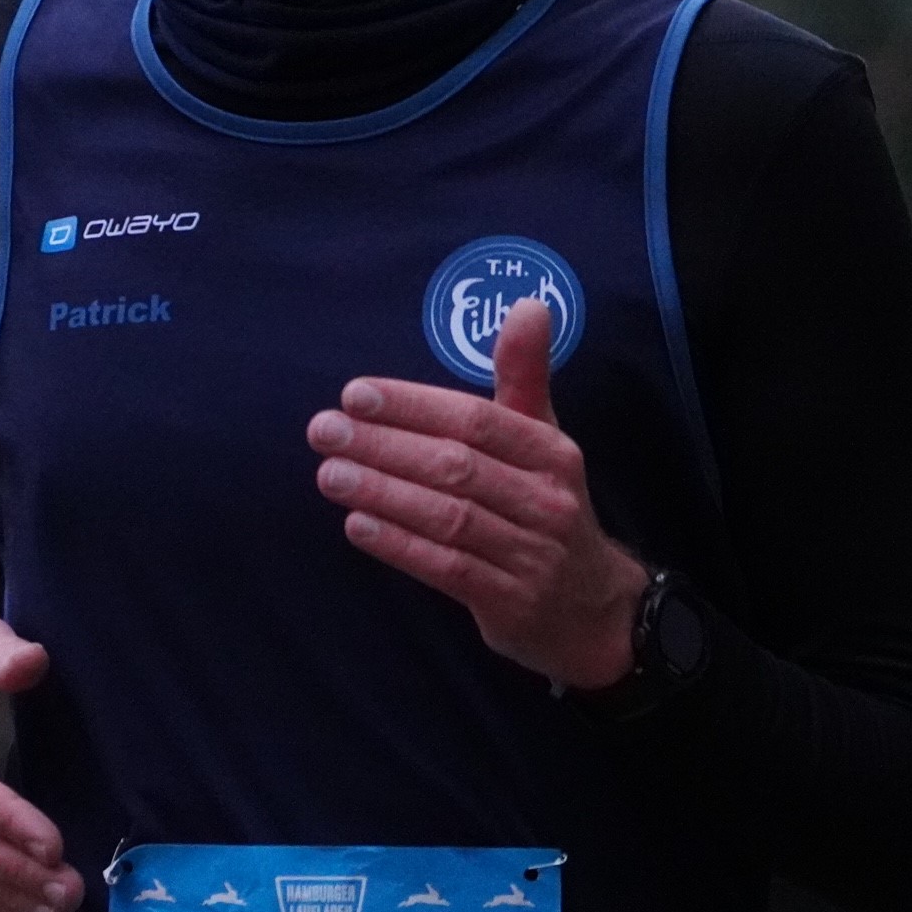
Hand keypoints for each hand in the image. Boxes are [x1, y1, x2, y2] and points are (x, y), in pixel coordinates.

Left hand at [307, 298, 648, 689]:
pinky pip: (447, 569)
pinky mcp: (511, 602)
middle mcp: (547, 500)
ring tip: (329, 473)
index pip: (476, 421)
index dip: (413, 406)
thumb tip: (527, 303)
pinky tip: (357, 526)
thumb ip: (523, 376)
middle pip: (455, 466)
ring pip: (447, 517)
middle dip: (384, 446)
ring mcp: (532, 555)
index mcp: (551, 452)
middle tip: (322, 430)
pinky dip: (400, 545)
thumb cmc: (547, 507)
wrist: (589, 608)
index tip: (354, 394)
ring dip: (382, 492)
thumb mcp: (544, 440)